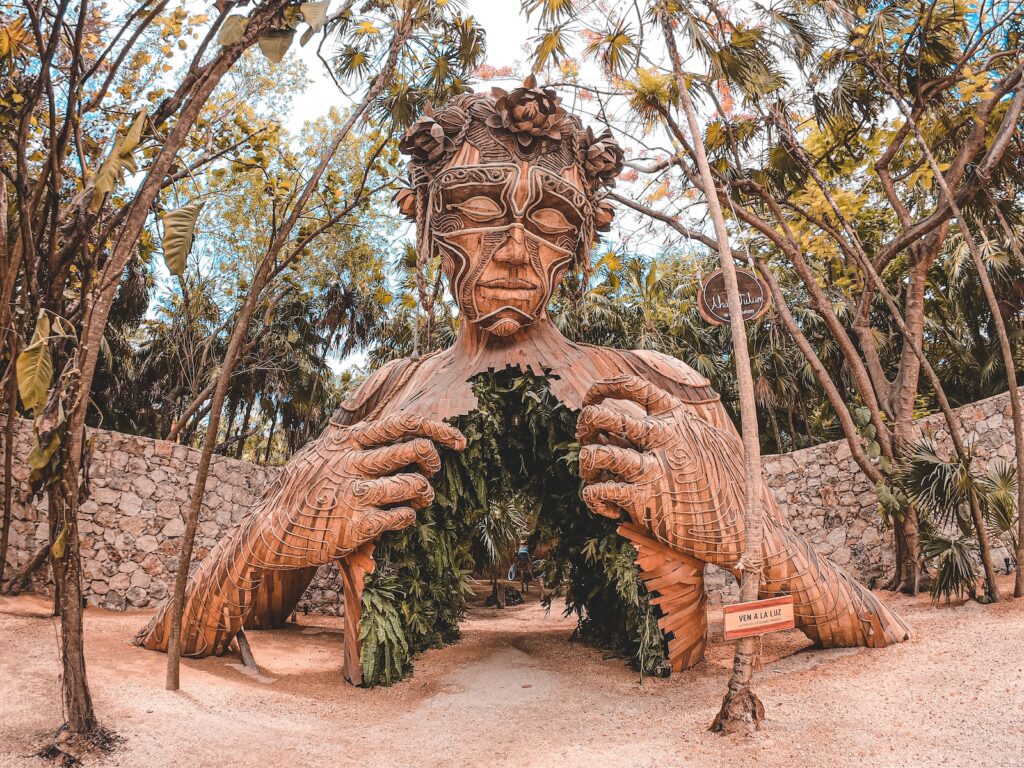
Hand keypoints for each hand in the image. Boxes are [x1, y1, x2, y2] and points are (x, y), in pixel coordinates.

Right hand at [251, 413, 466, 567]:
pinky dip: (408, 518)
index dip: (438, 429)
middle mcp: (353, 463)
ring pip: (415, 485)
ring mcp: (355, 494)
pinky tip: (399, 520)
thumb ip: (352, 442)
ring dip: (425, 494)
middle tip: (431, 472)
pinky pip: (402, 517)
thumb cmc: (303, 491)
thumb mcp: (321, 454)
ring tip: (418, 500)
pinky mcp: (357, 525)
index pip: (403, 423)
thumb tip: (388, 427)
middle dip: (434, 462)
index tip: (460, 441)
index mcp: (347, 442)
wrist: (271, 530)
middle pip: (416, 450)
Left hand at [576, 375, 744, 565]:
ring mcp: (654, 469)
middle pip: (602, 415)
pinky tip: (607, 507)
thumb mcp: (717, 443)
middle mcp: (664, 438)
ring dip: (586, 464)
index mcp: (678, 419)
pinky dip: (594, 498)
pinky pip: (600, 492)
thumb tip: (669, 411)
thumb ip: (689, 425)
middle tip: (588, 439)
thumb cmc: (733, 487)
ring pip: (596, 454)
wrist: (746, 529)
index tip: (591, 397)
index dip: (603, 387)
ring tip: (595, 476)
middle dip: (584, 424)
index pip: (632, 386)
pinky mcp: (646, 501)